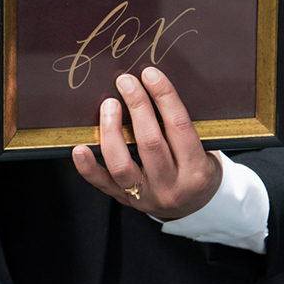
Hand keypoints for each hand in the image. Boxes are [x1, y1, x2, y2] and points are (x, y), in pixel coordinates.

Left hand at [72, 67, 222, 219]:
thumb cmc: (196, 171)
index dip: (164, 97)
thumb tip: (154, 87)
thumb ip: (182, 129)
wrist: (192, 209)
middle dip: (137, 106)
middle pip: (150, 142)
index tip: (150, 74)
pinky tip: (79, 148)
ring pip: (122, 163)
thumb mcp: (204, 153)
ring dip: (111, 130)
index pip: (179, 127)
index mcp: (197, 170)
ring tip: (108, 104)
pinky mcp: (124, 199)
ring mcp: (145, 195)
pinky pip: (102, 183)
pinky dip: (88, 166)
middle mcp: (171, 186)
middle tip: (126, 81)